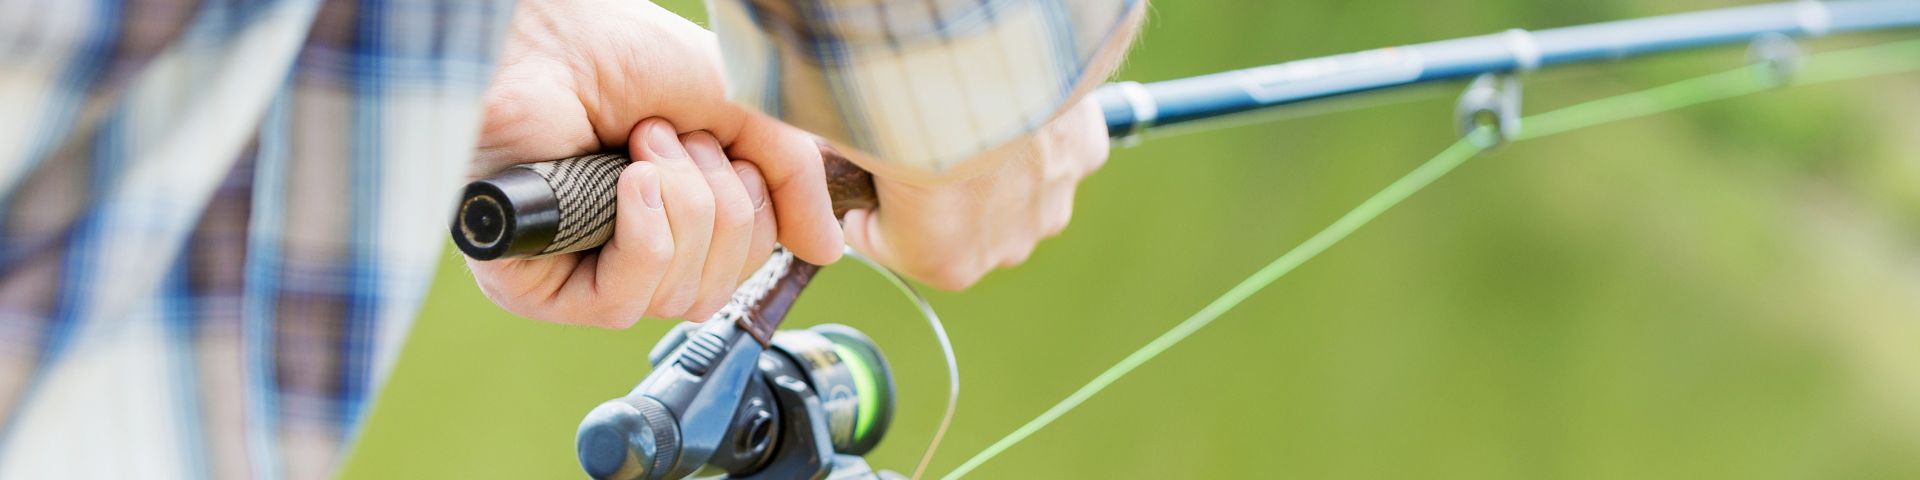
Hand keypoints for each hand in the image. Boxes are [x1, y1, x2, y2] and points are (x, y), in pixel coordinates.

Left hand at [466, 0, 839, 326]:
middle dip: (718, 208)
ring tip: (641, 142)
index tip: (717, 143)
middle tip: (672, 138)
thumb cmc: (625, 55)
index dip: (751, 213)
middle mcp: (618, 257)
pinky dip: (648, 235)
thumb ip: (791, 179)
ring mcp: (574, 274)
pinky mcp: (529, 285)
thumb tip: (825, 250)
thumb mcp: (744, 113)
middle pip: (713, 293)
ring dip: (683, 207)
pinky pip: (624, 301)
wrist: (552, 33)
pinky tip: (631, 182)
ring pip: (677, 297)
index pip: (738, 273)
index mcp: (666, 222)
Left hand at [842, 97, 1108, 289]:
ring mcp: (1051, 202)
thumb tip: (822, 151)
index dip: (871, 203)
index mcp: (942, 263)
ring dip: (991, 166)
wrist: (978, 58)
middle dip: (935, 192)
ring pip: (1014, 192)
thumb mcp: (839, 145)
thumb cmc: (901, 108)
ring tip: (964, 117)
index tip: (862, 168)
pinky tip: (1011, 101)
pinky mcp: (1084, 155)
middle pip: (958, 225)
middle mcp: (1006, 247)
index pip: (893, 241)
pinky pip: (1054, 151)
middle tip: (912, 137)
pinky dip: (1036, 131)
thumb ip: (838, 164)